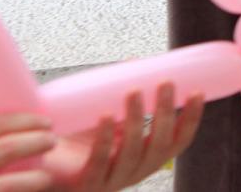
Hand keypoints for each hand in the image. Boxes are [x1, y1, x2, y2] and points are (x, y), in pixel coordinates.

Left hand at [45, 83, 204, 191]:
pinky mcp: (87, 184)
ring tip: (134, 91)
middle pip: (158, 147)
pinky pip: (99, 162)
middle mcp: (135, 172)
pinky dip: (104, 138)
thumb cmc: (79, 141)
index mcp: (146, 158)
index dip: (190, 119)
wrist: (44, 164)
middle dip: (163, 114)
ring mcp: (111, 181)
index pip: (177, 142)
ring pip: (132, 153)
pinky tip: (106, 116)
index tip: (196, 92)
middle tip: (164, 83)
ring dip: (135, 120)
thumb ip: (120, 95)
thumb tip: (133, 61)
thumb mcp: (107, 118)